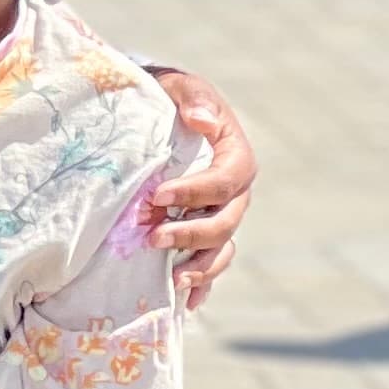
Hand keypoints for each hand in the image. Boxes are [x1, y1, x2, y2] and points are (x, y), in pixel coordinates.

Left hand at [145, 70, 254, 304]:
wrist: (165, 113)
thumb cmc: (173, 98)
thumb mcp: (182, 86)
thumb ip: (193, 97)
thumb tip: (201, 119)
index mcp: (236, 157)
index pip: (224, 181)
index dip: (195, 192)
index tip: (158, 195)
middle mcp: (236, 192)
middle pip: (225, 222)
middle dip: (190, 233)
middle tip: (152, 237)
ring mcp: (224, 215)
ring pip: (222, 248)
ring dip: (200, 266)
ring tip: (172, 280)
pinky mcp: (208, 231)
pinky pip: (214, 261)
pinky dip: (204, 282)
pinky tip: (189, 302)